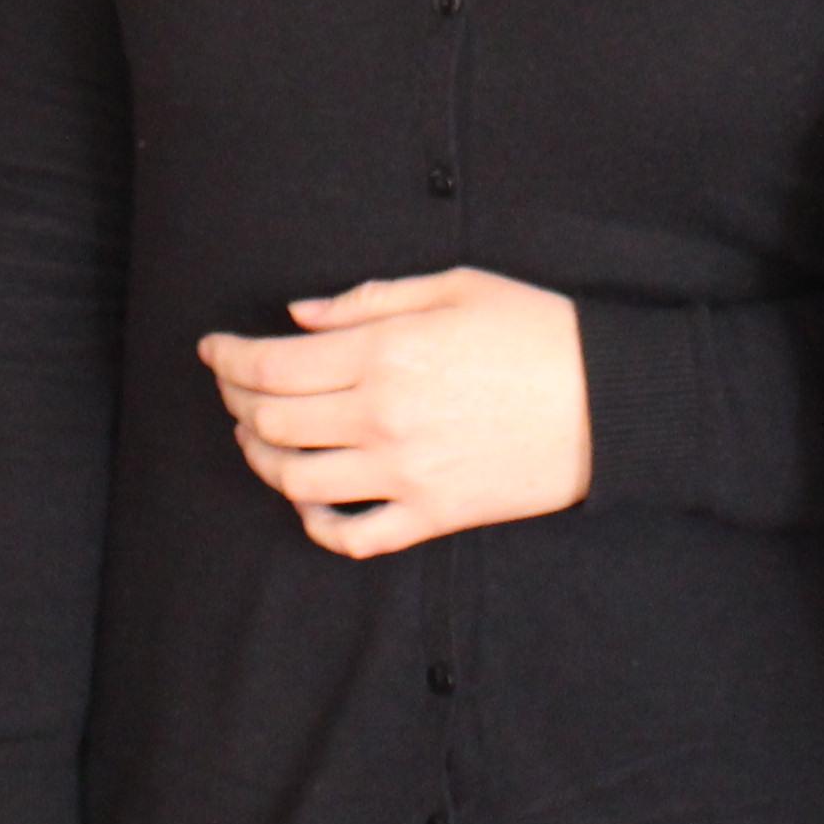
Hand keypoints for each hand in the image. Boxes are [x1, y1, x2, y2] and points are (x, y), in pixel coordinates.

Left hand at [199, 270, 589, 556]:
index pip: (272, 365)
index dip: (227, 358)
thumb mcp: (453, 287)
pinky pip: (352, 536)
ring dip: (261, 459)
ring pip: (295, 482)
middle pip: (271, 423)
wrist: (611, 402)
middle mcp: (381, 419)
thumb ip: (367, 301)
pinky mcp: (432, 516)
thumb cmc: (537, 331)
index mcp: (383, 354)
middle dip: (235, 403)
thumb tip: (298, 316)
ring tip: (259, 438)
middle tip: (232, 388)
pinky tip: (309, 501)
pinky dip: (315, 523)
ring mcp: (404, 475)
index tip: (211, 349)